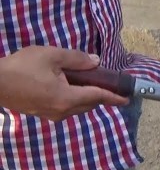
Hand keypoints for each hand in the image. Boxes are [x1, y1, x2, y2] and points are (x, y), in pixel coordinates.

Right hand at [0, 46, 128, 121]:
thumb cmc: (22, 66)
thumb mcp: (52, 55)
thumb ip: (77, 59)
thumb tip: (96, 62)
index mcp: (67, 98)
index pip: (97, 97)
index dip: (114, 97)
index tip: (128, 98)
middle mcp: (61, 111)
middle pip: (89, 104)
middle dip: (102, 96)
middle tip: (110, 84)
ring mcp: (49, 114)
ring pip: (77, 108)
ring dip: (87, 98)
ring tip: (90, 83)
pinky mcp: (40, 113)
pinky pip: (65, 108)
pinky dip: (74, 99)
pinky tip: (70, 86)